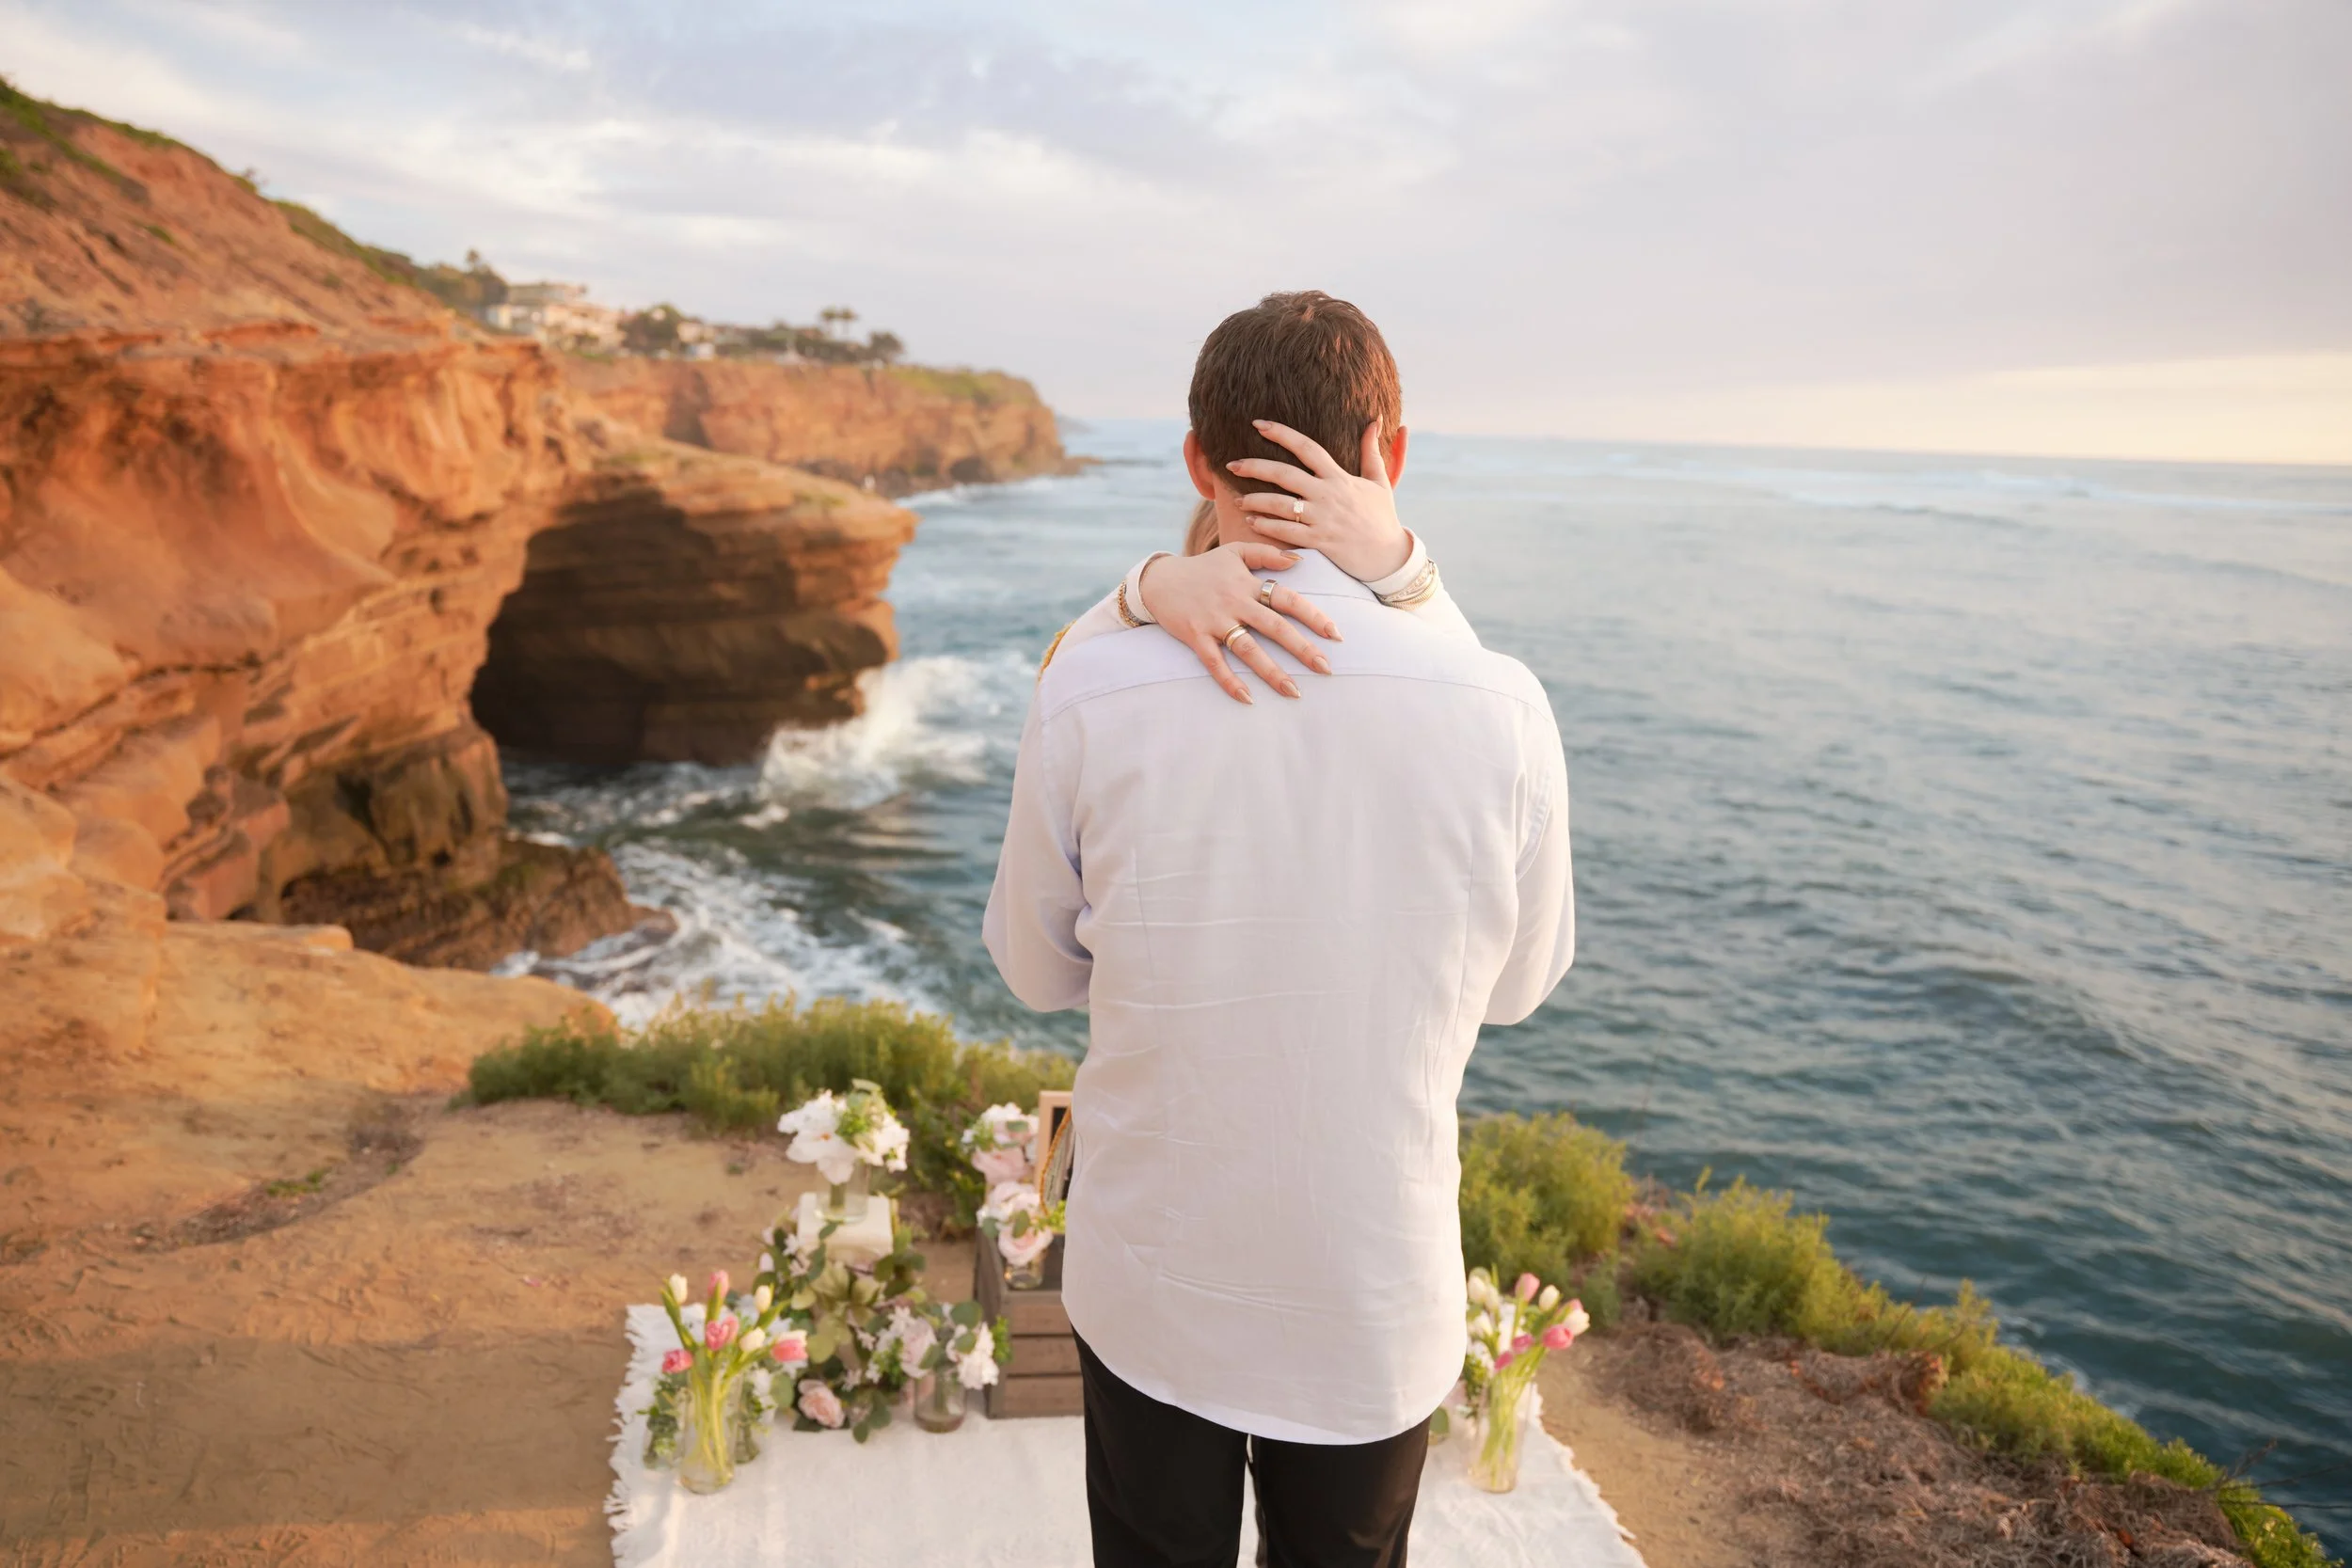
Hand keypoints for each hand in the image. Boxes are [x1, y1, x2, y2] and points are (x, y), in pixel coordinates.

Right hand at [1138, 542, 1340, 704]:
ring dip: (1271, 672)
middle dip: (1302, 649)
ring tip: (1293, 691)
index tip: (1335, 634)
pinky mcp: (1195, 636)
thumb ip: (1266, 554)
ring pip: (1247, 649)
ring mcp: (1214, 621)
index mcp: (1247, 584)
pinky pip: (1214, 662)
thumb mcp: (1234, 552)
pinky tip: (1247, 698)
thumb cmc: (1203, 567)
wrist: (1159, 579)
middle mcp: (1234, 602)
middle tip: (1325, 669)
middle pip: (1274, 627)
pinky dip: (1230, 681)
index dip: (1312, 616)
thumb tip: (1298, 562)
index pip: (1287, 599)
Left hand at [1225, 420, 1410, 581]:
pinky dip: (1266, 526)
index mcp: (1339, 477)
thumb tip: (1375, 421)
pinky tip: (1251, 522)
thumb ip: (1371, 451)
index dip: (1281, 433)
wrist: (1389, 557)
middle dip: (1255, 467)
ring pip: (1280, 505)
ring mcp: (1322, 519)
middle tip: (1232, 464)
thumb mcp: (1380, 481)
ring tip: (1237, 500)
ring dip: (1255, 500)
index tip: (1259, 424)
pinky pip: (1286, 532)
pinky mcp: (1319, 541)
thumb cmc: (1382, 518)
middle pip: (1284, 474)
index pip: (1307, 447)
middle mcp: (1327, 495)